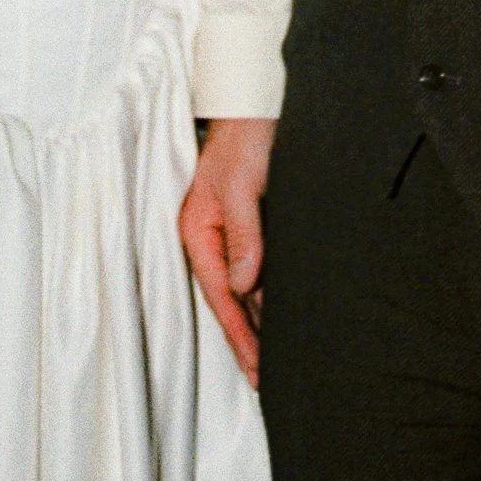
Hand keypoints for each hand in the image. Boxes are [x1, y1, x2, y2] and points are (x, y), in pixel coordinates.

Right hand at [180, 116, 275, 385]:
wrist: (257, 99)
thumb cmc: (246, 136)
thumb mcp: (242, 184)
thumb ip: (244, 234)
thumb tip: (245, 286)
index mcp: (198, 231)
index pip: (221, 296)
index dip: (240, 335)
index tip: (258, 370)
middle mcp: (210, 237)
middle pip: (230, 300)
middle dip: (248, 340)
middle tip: (268, 381)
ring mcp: (230, 232)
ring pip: (245, 289)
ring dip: (260, 322)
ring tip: (279, 360)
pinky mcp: (251, 224)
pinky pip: (257, 270)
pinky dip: (269, 296)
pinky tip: (282, 315)